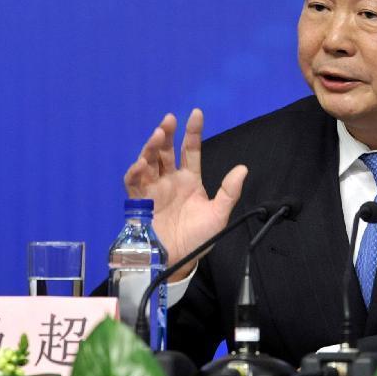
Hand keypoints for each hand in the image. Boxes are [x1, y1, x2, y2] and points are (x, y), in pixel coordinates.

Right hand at [124, 109, 247, 280]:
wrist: (178, 261)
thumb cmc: (199, 239)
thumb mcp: (219, 214)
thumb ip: (229, 192)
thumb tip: (242, 169)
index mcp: (189, 180)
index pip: (190, 150)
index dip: (192, 132)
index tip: (196, 114)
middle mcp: (170, 180)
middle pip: (166, 151)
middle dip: (166, 134)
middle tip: (168, 121)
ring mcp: (154, 190)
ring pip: (149, 162)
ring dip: (151, 148)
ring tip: (157, 136)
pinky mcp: (139, 203)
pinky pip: (133, 183)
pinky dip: (135, 172)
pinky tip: (141, 163)